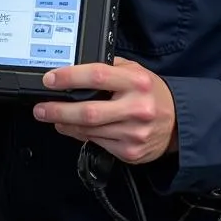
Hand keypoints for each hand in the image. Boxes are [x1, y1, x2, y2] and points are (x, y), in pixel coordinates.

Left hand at [33, 57, 177, 164]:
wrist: (179, 122)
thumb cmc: (152, 93)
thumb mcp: (135, 71)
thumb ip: (109, 68)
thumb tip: (73, 69)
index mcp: (136, 82)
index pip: (97, 76)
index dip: (69, 78)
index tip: (50, 80)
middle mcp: (137, 108)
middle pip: (88, 111)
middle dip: (58, 110)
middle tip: (41, 109)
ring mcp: (134, 133)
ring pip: (89, 131)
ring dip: (66, 124)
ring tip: (54, 117)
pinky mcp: (130, 152)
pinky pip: (96, 143)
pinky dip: (80, 135)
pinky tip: (74, 128)